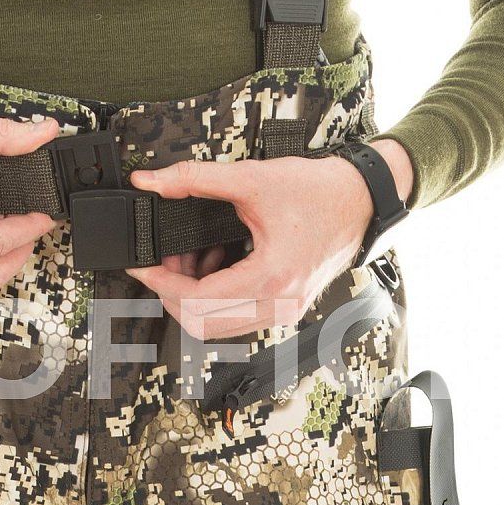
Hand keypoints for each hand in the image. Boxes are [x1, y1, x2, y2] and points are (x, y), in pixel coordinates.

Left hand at [126, 139, 413, 338]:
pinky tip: (215, 265)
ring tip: (190, 259)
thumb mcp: (252, 179)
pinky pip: (236, 317)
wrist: (361, 200)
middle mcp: (278, 304)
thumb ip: (195, 179)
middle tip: (163, 263)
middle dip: (173, 294)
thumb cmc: (320, 192)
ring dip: (194, 297)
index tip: (142, 267)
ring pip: (217, 325)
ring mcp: (283, 312)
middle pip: (201, 323)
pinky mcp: (285, 308)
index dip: (161, 284)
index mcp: (271, 278)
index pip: (197, 300)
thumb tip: (152, 182)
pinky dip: (215, 298)